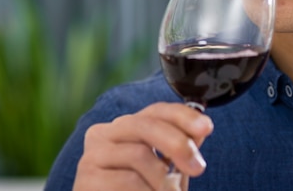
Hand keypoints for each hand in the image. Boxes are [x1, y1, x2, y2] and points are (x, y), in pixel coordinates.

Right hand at [72, 102, 213, 190]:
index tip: (206, 127)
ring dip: (163, 182)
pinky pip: (128, 181)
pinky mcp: (86, 179)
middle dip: (178, 144)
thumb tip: (201, 128)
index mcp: (124, 128)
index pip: (156, 111)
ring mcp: (91, 156)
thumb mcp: (165, 173)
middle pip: (146, 126)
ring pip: (139, 155)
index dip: (183, 116)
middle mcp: (103, 134)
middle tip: (197, 168)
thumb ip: (179, 149)